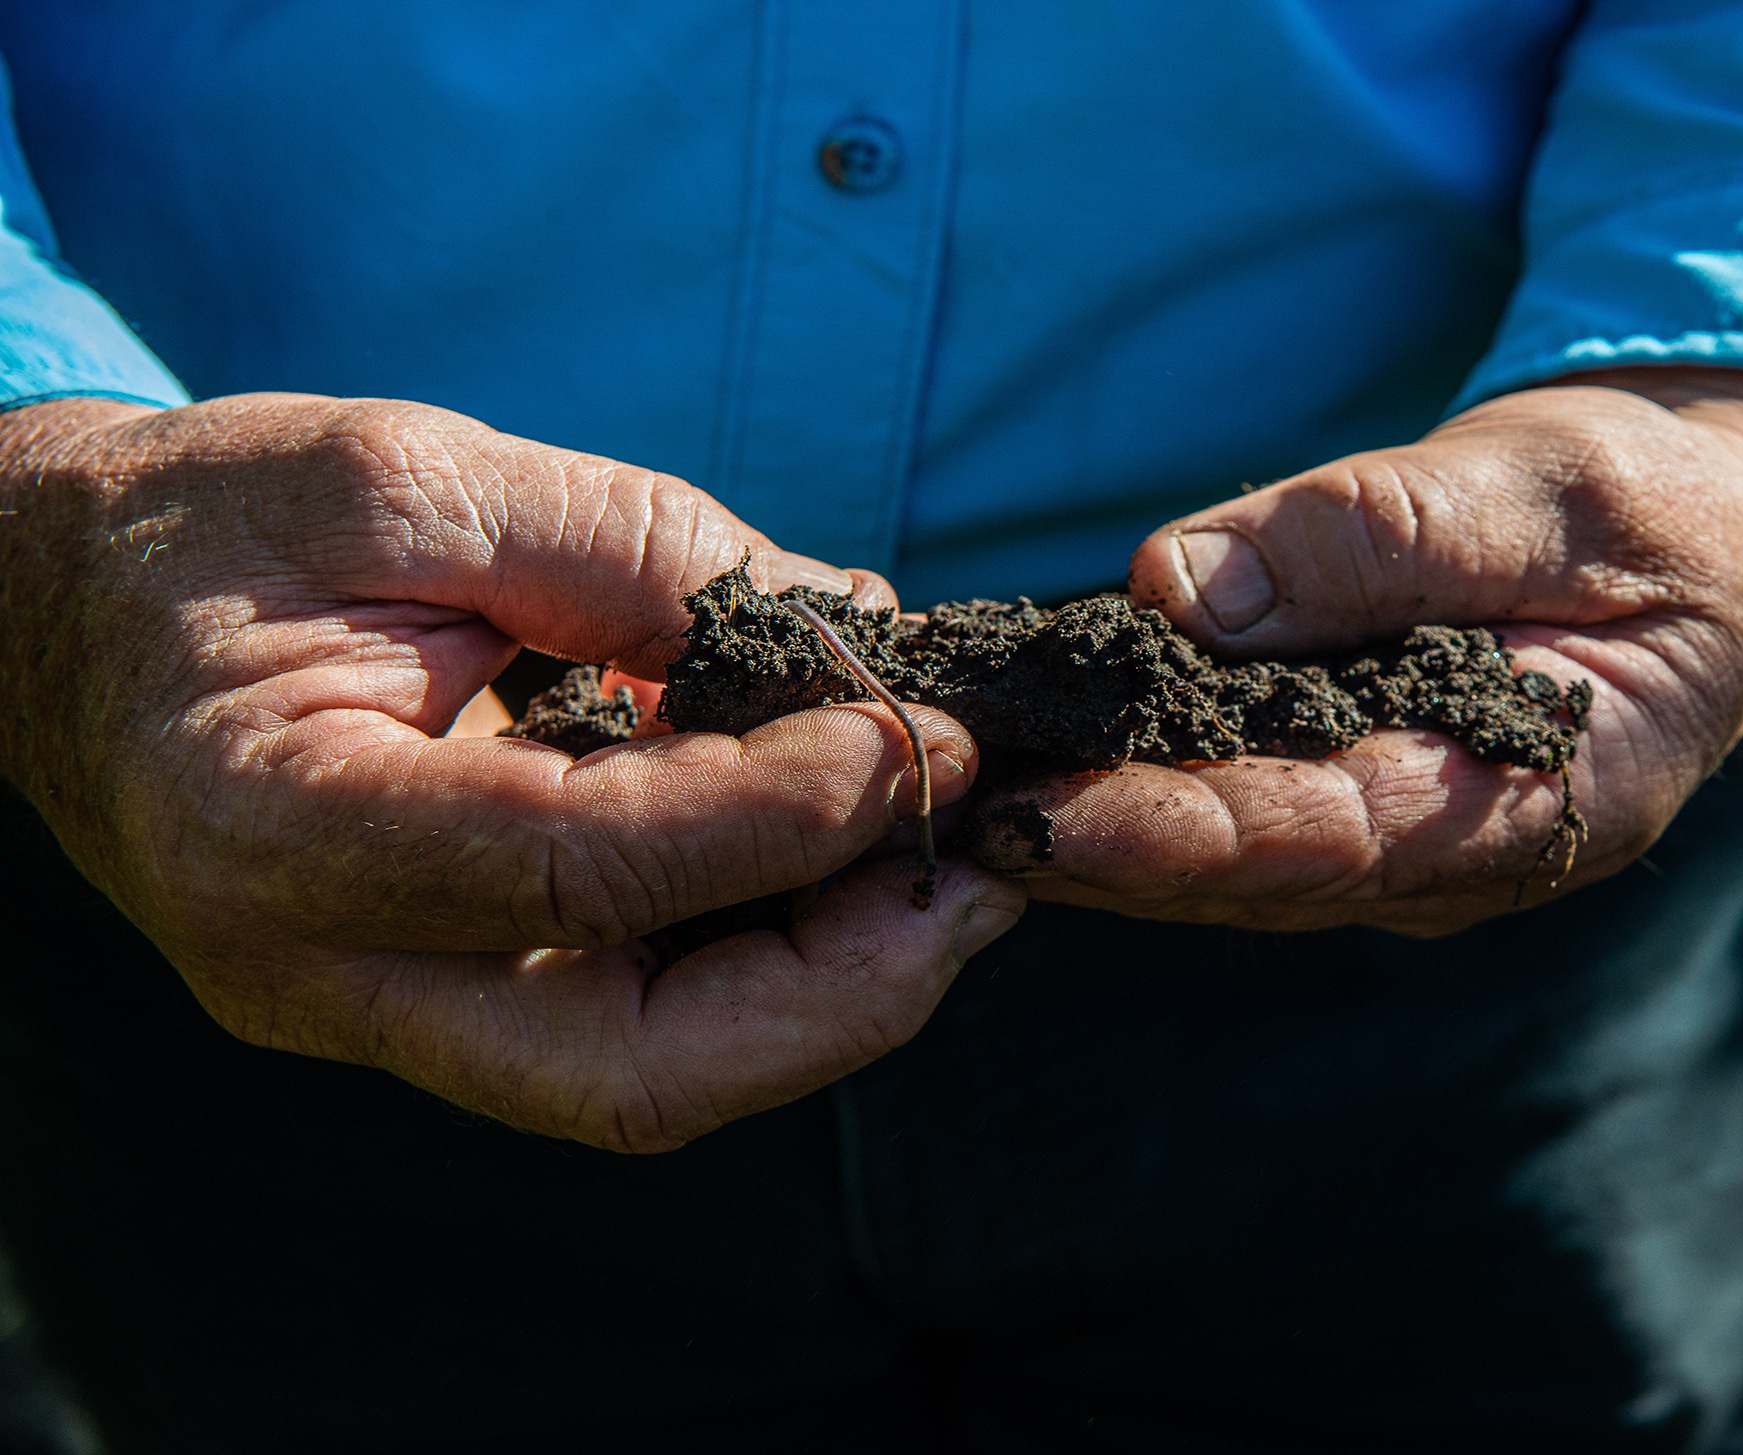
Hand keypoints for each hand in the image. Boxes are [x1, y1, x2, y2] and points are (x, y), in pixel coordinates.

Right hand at [0, 394, 1023, 1150]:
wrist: (62, 609)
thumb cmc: (214, 524)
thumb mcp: (406, 475)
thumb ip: (631, 550)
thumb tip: (858, 635)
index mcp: (277, 822)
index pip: (577, 874)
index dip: (779, 816)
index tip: (922, 736)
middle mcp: (319, 968)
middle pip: (631, 1071)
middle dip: (845, 991)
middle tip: (985, 868)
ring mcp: (375, 1010)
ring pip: (648, 1077)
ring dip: (832, 988)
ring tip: (954, 861)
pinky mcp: (435, 1003)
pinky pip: (630, 1023)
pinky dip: (764, 957)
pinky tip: (852, 858)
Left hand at [986, 368, 1742, 934]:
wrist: (1708, 537)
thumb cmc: (1651, 506)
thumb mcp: (1544, 485)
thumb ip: (1378, 535)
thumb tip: (1180, 589)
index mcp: (1556, 799)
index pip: (1344, 834)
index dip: (1194, 832)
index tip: (1057, 812)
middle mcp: (1470, 854)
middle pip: (1263, 874)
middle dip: (1104, 851)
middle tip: (949, 813)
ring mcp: (1413, 843)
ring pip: (1234, 864)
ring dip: (1095, 837)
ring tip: (954, 795)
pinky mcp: (1362, 803)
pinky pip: (1239, 814)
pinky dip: (1133, 790)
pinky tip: (1029, 757)